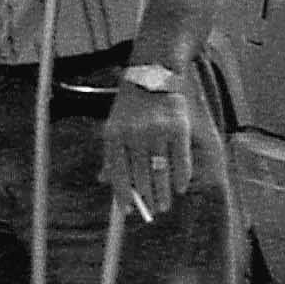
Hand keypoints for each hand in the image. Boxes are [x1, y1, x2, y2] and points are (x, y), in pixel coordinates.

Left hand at [104, 73, 202, 222]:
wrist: (153, 71)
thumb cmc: (131, 105)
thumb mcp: (115, 126)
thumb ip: (111, 154)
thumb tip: (104, 181)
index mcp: (115, 135)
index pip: (118, 173)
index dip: (123, 195)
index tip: (128, 212)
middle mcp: (135, 134)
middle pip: (141, 176)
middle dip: (146, 197)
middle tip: (152, 211)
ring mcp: (158, 131)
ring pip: (160, 171)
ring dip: (163, 193)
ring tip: (164, 205)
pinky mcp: (179, 128)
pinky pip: (180, 160)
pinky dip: (181, 177)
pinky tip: (180, 187)